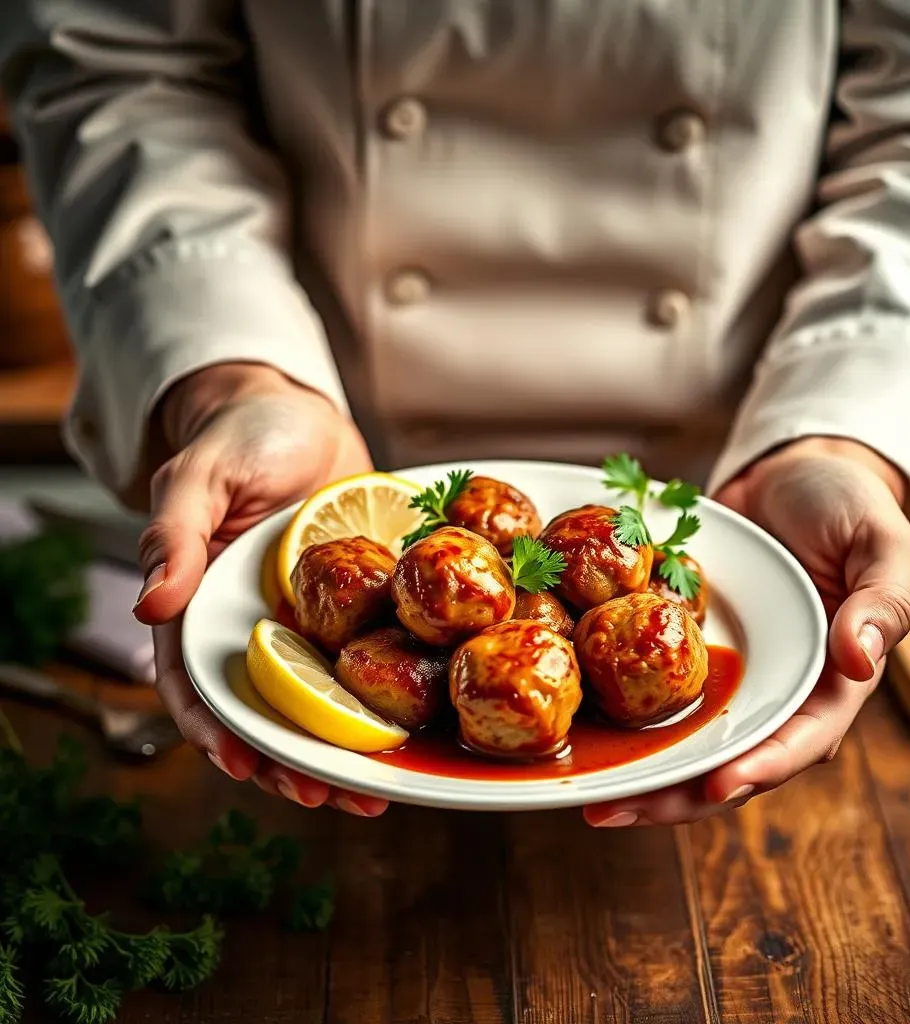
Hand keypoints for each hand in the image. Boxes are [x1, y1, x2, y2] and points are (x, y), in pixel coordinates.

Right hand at [133, 362, 387, 815]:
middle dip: (289, 758)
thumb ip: (173, 532)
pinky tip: (410, 730)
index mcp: (205, 604)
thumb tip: (149, 603)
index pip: (198, 682)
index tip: (241, 764)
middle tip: (324, 796)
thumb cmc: (241, 436)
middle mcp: (256, 625)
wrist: (304, 416)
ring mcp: (308, 621)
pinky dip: (384, 698)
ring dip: (341, 747)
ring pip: (322, 698)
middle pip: (267, 706)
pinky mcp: (356, 608)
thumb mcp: (201, 474)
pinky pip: (369, 660)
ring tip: (371, 792)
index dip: (214, 729)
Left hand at [584, 437, 909, 827]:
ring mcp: (727, 666)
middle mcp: (773, 686)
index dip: (757, 768)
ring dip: (639, 765)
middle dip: (673, 792)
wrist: (794, 469)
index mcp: (831, 680)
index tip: (713, 787)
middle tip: (612, 813)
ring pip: (681, 730)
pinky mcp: (687, 640)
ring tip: (586, 793)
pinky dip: (621, 700)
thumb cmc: (851, 504)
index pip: (797, 740)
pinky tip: (579, 719)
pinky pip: (653, 675)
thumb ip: (884, 601)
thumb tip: (860, 659)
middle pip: (725, 754)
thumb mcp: (884, 544)